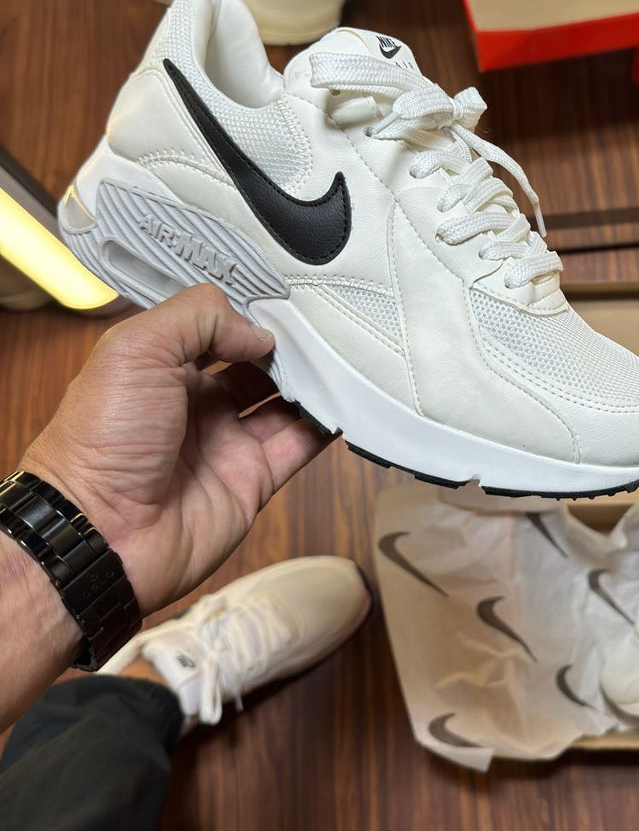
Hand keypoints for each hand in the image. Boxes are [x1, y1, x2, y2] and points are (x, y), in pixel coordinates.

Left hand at [21, 285, 331, 615]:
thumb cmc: (100, 440)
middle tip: (319, 323)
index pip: (212, 328)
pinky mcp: (251, 481)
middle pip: (253, 364)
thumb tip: (257, 333)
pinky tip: (345, 400)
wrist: (101, 533)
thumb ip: (197, 319)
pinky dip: (325, 425)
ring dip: (310, 381)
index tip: (279, 297)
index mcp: (159, 369)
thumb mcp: (134, 350)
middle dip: (284, 344)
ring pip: (282, 402)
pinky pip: (298, 446)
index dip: (243, 312)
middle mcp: (193, 403)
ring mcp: (224, 443)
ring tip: (341, 355)